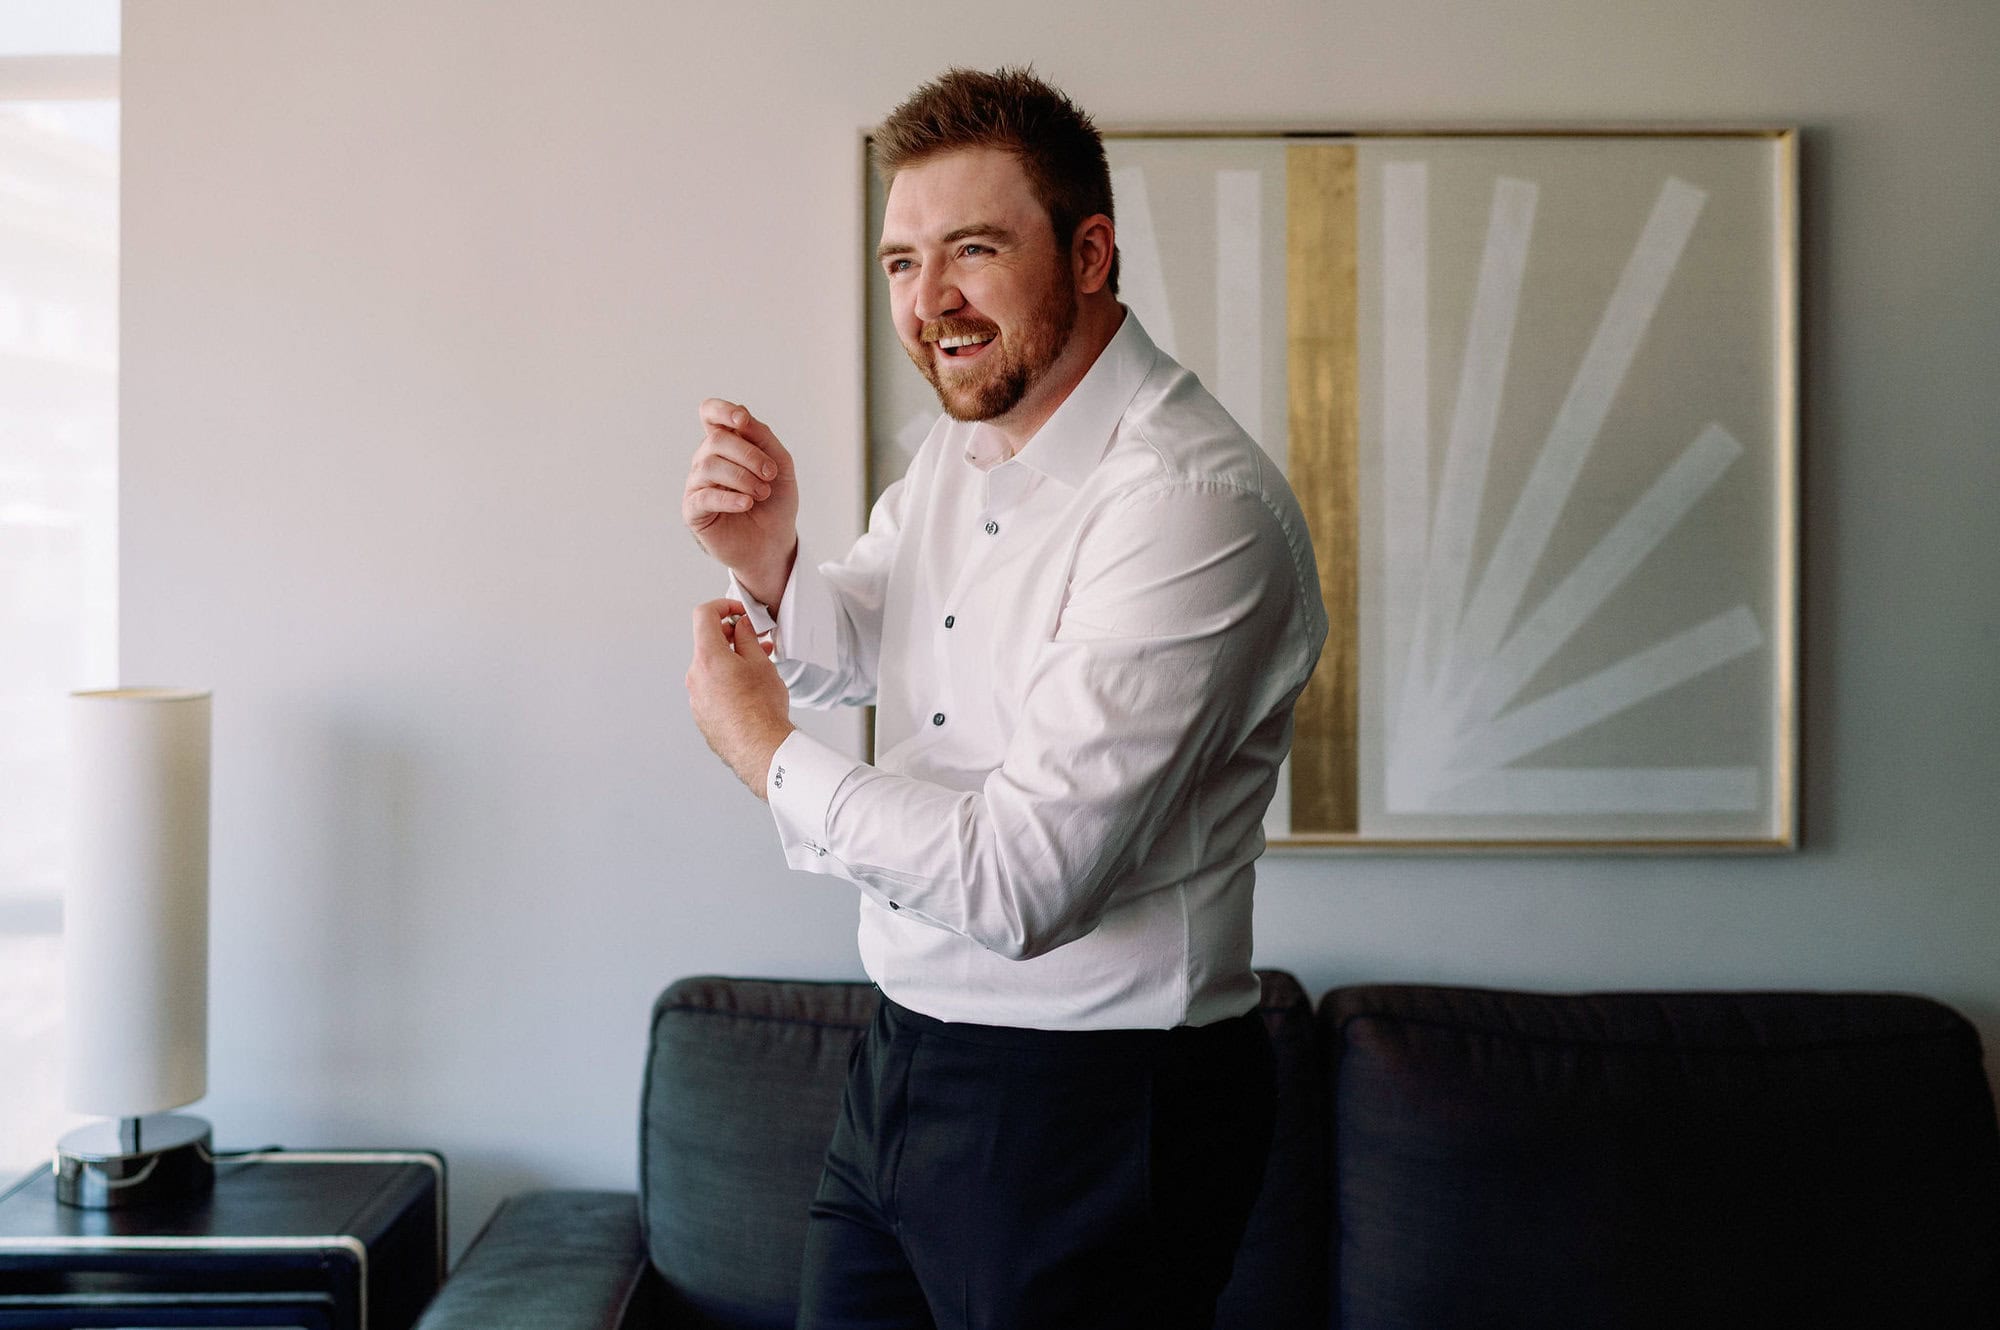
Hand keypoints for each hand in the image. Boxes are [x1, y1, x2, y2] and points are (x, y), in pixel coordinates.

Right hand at [683, 399, 798, 608]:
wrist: (774, 542)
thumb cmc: (775, 502)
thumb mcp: (780, 464)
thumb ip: (762, 436)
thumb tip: (741, 415)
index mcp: (726, 444)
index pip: (710, 413)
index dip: (722, 410)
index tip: (742, 422)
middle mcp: (706, 460)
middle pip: (716, 440)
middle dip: (749, 455)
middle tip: (770, 475)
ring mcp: (697, 484)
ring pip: (709, 465)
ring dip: (743, 477)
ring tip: (762, 493)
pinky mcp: (692, 510)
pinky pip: (704, 496)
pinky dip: (729, 497)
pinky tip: (747, 504)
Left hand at [686, 598, 794, 796]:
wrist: (759, 748)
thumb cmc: (761, 709)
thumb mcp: (760, 662)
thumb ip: (747, 637)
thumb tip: (741, 626)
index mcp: (707, 657)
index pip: (704, 615)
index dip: (723, 606)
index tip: (739, 611)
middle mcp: (695, 676)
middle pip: (708, 643)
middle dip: (732, 637)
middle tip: (756, 640)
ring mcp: (696, 697)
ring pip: (711, 668)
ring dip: (731, 661)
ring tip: (758, 667)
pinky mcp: (702, 715)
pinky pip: (712, 689)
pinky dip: (727, 682)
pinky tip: (750, 690)